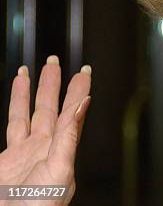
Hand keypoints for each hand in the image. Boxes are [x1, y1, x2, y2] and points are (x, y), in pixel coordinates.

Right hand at [0, 56, 91, 204]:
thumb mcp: (60, 171)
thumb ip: (70, 137)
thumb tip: (85, 105)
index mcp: (63, 150)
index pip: (74, 113)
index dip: (79, 91)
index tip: (84, 71)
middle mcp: (46, 148)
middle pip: (51, 108)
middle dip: (54, 85)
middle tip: (55, 61)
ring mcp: (26, 153)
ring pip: (29, 114)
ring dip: (30, 92)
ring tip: (30, 70)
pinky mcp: (8, 160)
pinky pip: (13, 126)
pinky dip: (15, 107)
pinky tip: (16, 93)